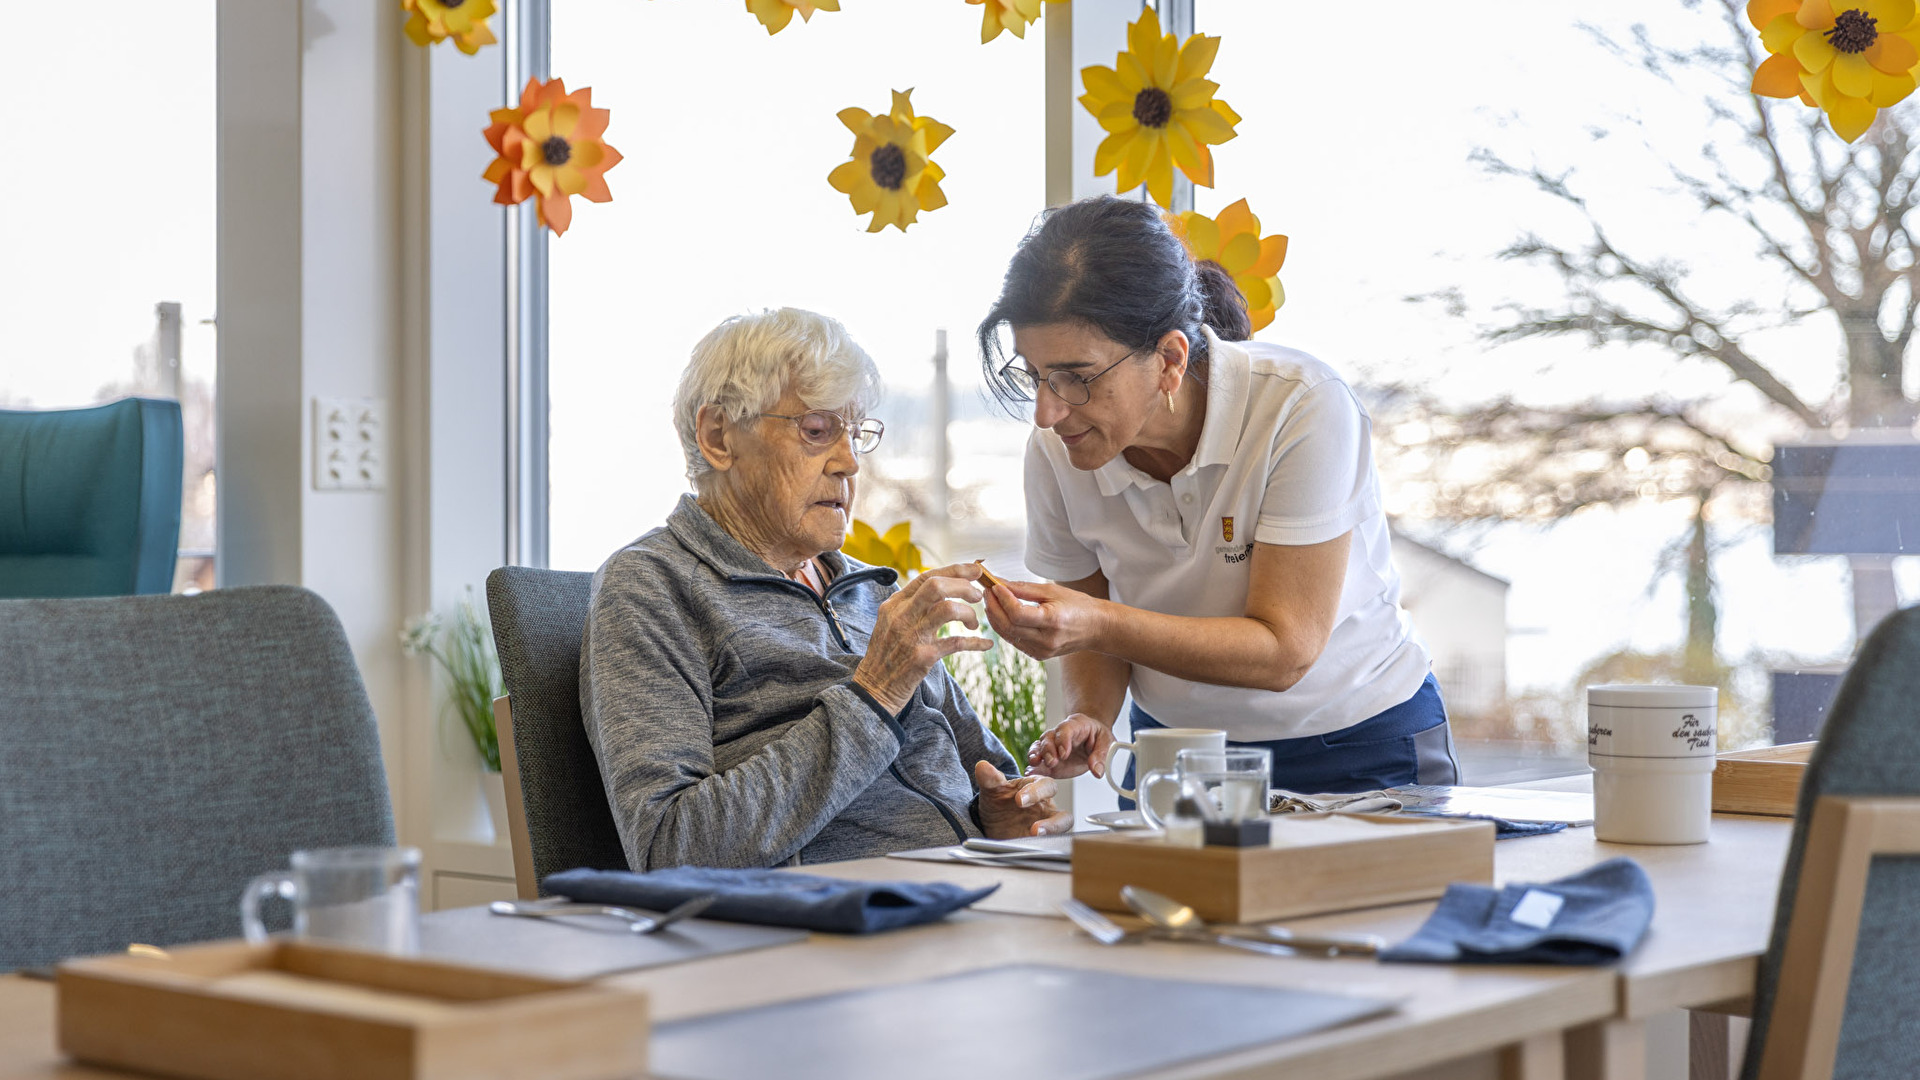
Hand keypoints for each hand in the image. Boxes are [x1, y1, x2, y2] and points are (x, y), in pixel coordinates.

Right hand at [851, 563, 991, 714]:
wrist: (874, 689)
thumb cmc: (886, 655)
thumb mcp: (890, 622)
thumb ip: (911, 605)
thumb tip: (941, 588)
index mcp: (895, 604)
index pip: (927, 576)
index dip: (955, 570)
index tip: (975, 570)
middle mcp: (902, 616)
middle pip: (937, 586)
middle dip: (964, 586)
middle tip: (978, 596)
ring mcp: (912, 636)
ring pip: (948, 609)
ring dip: (968, 613)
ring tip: (974, 623)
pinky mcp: (923, 657)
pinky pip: (956, 643)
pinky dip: (976, 642)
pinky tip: (986, 644)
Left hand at [973, 761, 1072, 837]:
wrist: (991, 824)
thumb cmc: (998, 801)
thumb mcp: (991, 790)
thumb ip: (989, 778)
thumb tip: (982, 766)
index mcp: (1036, 788)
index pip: (1046, 785)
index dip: (1036, 792)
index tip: (1018, 800)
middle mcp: (1046, 808)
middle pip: (1063, 814)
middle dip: (1052, 822)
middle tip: (1034, 828)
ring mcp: (1046, 826)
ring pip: (1062, 831)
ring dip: (1052, 834)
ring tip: (1035, 836)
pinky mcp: (1042, 842)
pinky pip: (1049, 844)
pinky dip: (1043, 846)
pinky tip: (1030, 847)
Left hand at [981, 578, 1107, 661]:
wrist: (1097, 628)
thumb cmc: (1078, 606)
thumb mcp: (1053, 591)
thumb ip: (1024, 589)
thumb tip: (999, 583)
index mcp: (1053, 622)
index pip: (1017, 614)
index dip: (1002, 600)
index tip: (994, 586)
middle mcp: (1046, 640)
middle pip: (1008, 626)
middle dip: (993, 608)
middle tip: (987, 592)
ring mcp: (1042, 651)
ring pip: (1008, 635)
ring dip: (995, 618)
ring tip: (992, 600)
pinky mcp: (1039, 656)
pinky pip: (1015, 641)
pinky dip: (1005, 627)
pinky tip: (1003, 614)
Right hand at [1025, 714, 1116, 778]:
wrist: (1093, 741)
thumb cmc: (1098, 738)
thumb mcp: (1107, 743)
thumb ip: (1101, 756)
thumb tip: (1097, 771)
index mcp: (1076, 725)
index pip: (1066, 728)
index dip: (1063, 740)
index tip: (1064, 753)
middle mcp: (1060, 733)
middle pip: (1049, 737)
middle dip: (1048, 750)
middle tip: (1052, 762)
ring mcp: (1052, 746)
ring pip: (1039, 746)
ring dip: (1036, 755)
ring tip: (1035, 764)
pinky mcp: (1048, 759)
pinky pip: (1037, 760)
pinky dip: (1033, 766)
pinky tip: (1030, 773)